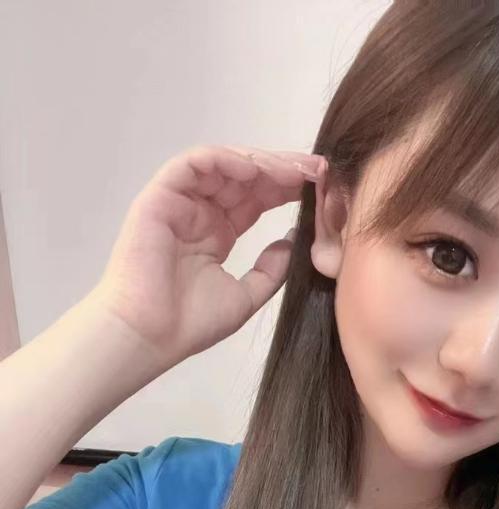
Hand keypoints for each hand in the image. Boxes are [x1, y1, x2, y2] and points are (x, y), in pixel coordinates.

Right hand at [87, 144, 323, 366]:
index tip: (323, 186)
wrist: (151, 336)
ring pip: (223, 164)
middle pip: (245, 177)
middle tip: (318, 170)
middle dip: (283, 169)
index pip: (258, 198)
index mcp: (218, 233)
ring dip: (261, 162)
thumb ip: (272, 268)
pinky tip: (254, 169)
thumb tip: (293, 240)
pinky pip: (192, 165)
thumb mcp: (247, 295)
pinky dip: (223, 160)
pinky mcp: (160, 197)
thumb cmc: (191, 323)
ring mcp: (180, 203)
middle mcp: (201, 213)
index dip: (289, 188)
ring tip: (294, 170)